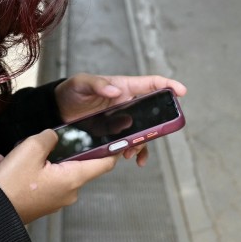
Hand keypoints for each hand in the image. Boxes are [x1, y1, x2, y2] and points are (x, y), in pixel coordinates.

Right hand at [0, 129, 117, 223]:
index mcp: (73, 178)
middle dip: (61, 149)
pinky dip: (30, 170)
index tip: (117, 138)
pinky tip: (10, 163)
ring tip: (18, 153)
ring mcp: (56, 199)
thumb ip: (49, 137)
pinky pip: (43, 179)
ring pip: (56, 170)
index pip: (104, 164)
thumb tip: (53, 136)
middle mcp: (69, 191)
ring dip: (40, 159)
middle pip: (77, 163)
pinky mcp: (43, 202)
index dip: (112, 149)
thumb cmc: (13, 184)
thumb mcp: (31, 148)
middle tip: (42, 141)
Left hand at [54, 73, 187, 165]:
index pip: (151, 83)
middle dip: (159, 122)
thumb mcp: (82, 83)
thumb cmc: (72, 91)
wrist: (59, 111)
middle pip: (153, 111)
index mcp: (124, 87)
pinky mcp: (116, 134)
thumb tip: (116, 91)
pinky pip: (132, 143)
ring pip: (144, 131)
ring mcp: (123, 120)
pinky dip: (136, 151)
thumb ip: (98, 84)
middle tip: (157, 132)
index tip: (181, 92)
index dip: (168, 85)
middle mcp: (127, 103)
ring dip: (144, 141)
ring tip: (133, 150)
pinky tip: (133, 158)